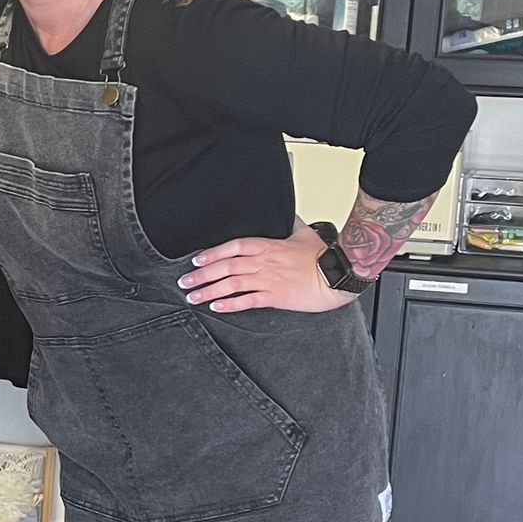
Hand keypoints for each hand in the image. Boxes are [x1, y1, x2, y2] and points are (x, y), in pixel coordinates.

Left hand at [178, 220, 356, 314]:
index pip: (233, 247)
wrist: (337, 275)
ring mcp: (268, 280)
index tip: (197, 261)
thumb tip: (286, 213)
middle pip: (226, 266)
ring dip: (209, 291)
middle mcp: (264, 263)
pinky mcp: (275, 297)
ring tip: (193, 297)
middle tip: (185, 282)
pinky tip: (217, 307)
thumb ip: (290, 223)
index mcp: (268, 246)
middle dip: (202, 275)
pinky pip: (247, 301)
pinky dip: (230, 304)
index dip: (212, 254)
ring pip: (231, 284)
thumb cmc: (323, 256)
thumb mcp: (304, 233)